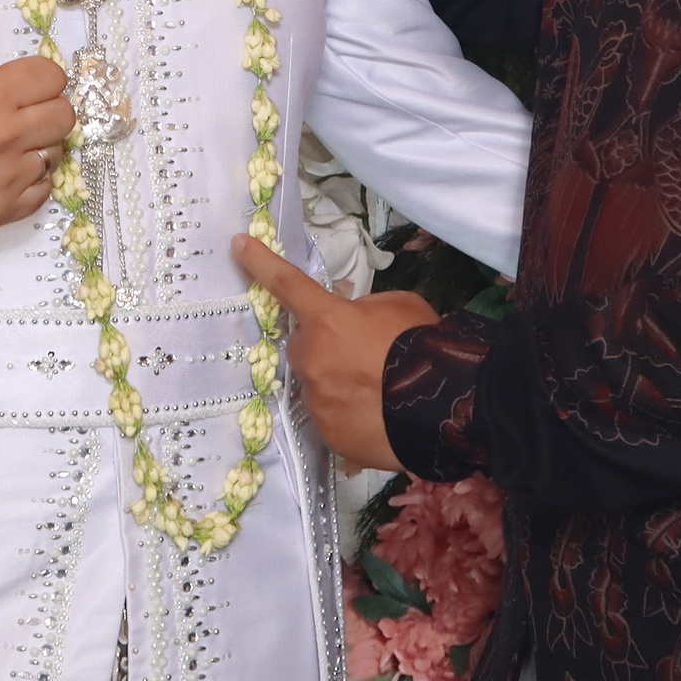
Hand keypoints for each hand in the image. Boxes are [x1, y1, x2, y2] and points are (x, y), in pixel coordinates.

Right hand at [0, 0, 73, 234]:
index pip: (52, 76)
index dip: (32, 77)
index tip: (6, 83)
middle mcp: (4, 138)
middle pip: (64, 115)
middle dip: (40, 109)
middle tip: (7, 110)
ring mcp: (6, 178)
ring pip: (56, 151)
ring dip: (35, 144)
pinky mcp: (5, 211)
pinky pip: (43, 189)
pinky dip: (25, 180)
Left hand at [233, 234, 438, 473]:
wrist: (442, 407)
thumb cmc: (422, 345)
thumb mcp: (399, 307)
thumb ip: (367, 308)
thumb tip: (354, 319)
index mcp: (326, 319)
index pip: (286, 283)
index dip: (260, 261)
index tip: (238, 244)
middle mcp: (311, 359)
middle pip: (304, 346)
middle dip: (324, 345)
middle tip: (361, 354)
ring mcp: (317, 401)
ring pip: (318, 385)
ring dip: (338, 383)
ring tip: (378, 391)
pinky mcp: (330, 435)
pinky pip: (334, 419)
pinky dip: (351, 416)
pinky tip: (379, 417)